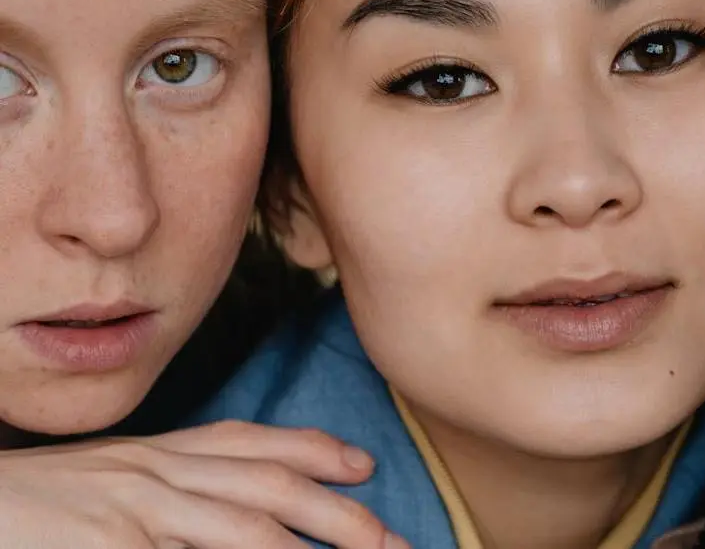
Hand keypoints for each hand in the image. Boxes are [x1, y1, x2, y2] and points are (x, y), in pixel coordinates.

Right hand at [0, 420, 408, 548]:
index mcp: (153, 454)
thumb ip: (162, 489)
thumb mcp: (102, 483)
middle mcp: (153, 473)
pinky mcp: (110, 546)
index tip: (362, 464)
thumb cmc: (27, 506)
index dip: (312, 448)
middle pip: (267, 486)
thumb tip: (225, 508)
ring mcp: (133, 510)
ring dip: (307, 548)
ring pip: (244, 525)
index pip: (248, 442)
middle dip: (338, 514)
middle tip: (391, 540)